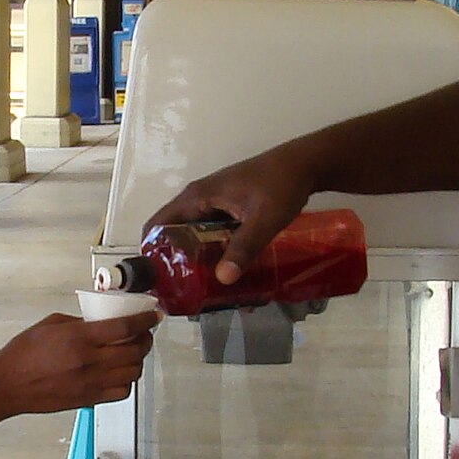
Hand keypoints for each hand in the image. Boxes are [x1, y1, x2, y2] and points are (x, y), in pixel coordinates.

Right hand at [0, 312, 153, 419]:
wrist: (8, 384)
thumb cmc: (23, 353)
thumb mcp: (52, 323)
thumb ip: (82, 323)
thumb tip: (104, 322)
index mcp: (80, 338)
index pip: (126, 327)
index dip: (145, 321)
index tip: (154, 316)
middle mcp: (90, 361)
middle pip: (135, 351)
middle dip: (146, 340)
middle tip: (144, 333)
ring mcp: (91, 383)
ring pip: (133, 373)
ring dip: (138, 360)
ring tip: (133, 353)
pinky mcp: (89, 399)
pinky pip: (122, 392)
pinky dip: (127, 381)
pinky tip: (120, 373)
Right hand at [146, 144, 316, 285]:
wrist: (306, 164)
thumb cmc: (281, 185)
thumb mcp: (263, 219)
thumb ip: (244, 247)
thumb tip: (223, 279)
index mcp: (196, 197)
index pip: (157, 225)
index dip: (152, 252)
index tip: (159, 282)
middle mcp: (199, 200)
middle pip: (175, 235)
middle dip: (178, 264)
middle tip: (186, 295)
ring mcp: (215, 204)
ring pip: (196, 237)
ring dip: (199, 261)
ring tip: (206, 292)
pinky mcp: (230, 210)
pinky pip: (214, 235)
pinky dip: (216, 252)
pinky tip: (230, 273)